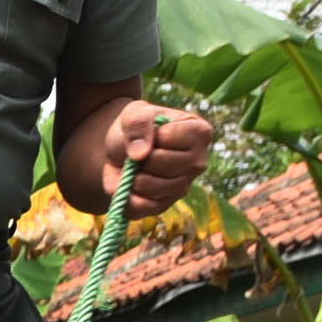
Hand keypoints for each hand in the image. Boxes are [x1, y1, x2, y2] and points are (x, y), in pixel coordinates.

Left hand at [106, 101, 214, 216]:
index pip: (169, 139)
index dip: (149, 136)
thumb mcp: (134, 113)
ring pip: (152, 188)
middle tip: (138, 154)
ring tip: (133, 168)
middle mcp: (198, 163)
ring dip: (132, 178)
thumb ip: (138, 123)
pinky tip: (127, 184)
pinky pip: (141, 208)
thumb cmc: (136, 128)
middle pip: (163, 165)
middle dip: (140, 159)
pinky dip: (126, 198)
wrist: (121, 150)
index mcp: (200, 133)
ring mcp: (183, 187)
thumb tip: (141, 154)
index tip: (149, 134)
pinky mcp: (164, 205)